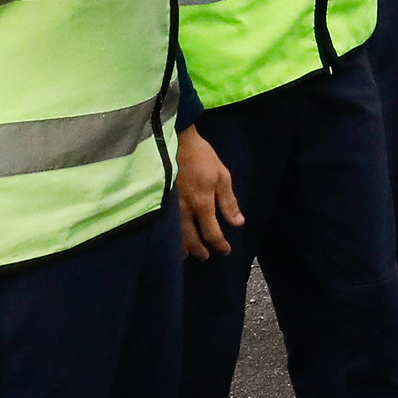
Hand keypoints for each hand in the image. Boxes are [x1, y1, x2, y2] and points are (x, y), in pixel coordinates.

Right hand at [176, 125, 241, 260]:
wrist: (175, 141)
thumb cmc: (201, 157)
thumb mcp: (222, 175)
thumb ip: (228, 201)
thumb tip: (238, 222)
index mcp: (202, 204)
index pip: (212, 233)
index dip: (219, 244)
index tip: (225, 250)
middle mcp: (184, 210)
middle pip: (191, 239)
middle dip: (200, 250)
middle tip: (206, 256)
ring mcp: (170, 207)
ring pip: (175, 235)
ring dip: (183, 248)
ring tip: (187, 254)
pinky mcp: (159, 201)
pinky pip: (165, 225)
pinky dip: (169, 236)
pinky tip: (171, 238)